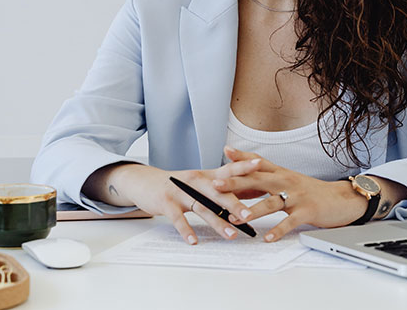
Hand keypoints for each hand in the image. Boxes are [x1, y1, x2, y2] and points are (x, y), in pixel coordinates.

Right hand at [87, 162, 263, 244]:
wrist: (145, 181)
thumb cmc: (177, 184)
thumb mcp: (199, 182)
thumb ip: (220, 186)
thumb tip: (247, 194)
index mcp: (206, 175)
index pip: (228, 169)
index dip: (244, 166)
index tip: (261, 165)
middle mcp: (195, 181)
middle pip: (218, 192)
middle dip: (234, 204)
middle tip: (250, 215)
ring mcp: (180, 192)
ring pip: (202, 208)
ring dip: (217, 223)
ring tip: (231, 235)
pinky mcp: (166, 203)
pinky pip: (178, 219)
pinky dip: (186, 230)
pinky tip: (193, 241)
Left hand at [209, 146, 370, 242]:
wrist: (341, 199)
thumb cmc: (310, 191)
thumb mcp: (288, 180)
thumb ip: (268, 177)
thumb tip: (245, 175)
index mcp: (281, 173)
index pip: (258, 162)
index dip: (242, 156)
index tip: (224, 152)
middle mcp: (287, 181)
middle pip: (258, 179)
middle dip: (236, 182)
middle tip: (216, 185)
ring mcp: (297, 196)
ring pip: (272, 202)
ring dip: (254, 210)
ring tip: (238, 218)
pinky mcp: (307, 211)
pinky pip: (290, 222)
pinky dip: (278, 230)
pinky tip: (268, 237)